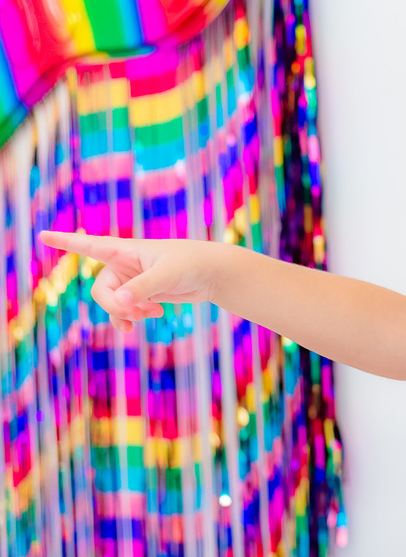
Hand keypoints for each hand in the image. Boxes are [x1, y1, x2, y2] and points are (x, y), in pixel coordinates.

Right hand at [39, 231, 220, 333]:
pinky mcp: (142, 294)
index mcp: (126, 250)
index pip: (89, 245)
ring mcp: (132, 281)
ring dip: (124, 314)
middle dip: (114, 306)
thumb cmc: (193, 263)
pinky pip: (124, 310)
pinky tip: (145, 321)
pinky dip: (130, 318)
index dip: (65, 241)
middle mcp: (124, 265)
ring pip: (112, 303)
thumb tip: (118, 302)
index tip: (41, 235)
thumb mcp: (167, 274)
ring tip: (147, 316)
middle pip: (101, 291)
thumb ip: (143, 288)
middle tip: (136, 315)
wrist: (213, 274)